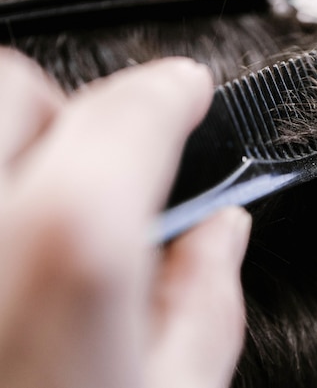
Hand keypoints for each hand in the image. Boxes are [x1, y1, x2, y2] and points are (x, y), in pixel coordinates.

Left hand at [0, 48, 250, 387]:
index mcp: (67, 254)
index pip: (126, 118)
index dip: (169, 94)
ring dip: (27, 152)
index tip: (186, 91)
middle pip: (17, 94)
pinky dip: (7, 202)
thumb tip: (219, 236)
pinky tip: (19, 264)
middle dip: (76, 111)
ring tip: (59, 219)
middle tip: (114, 165)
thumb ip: (206, 302)